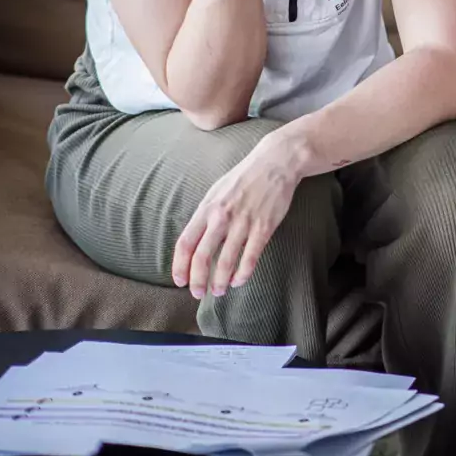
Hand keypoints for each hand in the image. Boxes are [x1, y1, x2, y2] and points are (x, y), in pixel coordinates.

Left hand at [172, 135, 301, 298]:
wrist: (276, 162)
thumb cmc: (245, 178)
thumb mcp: (217, 192)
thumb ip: (206, 216)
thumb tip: (195, 240)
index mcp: (207, 208)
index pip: (185, 243)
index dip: (180, 266)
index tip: (180, 281)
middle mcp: (222, 217)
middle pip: (202, 256)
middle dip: (198, 280)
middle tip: (199, 293)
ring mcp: (243, 222)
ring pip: (226, 261)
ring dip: (220, 281)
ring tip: (220, 290)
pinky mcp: (264, 226)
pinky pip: (251, 256)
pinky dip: (243, 273)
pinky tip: (239, 280)